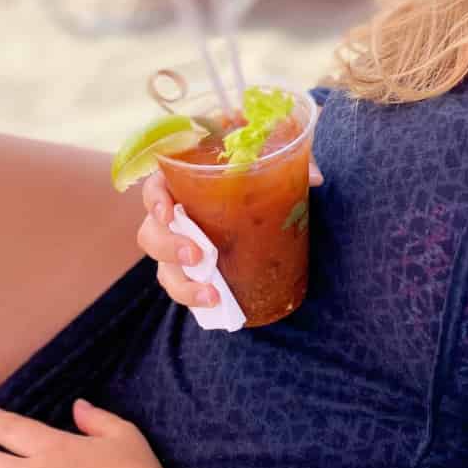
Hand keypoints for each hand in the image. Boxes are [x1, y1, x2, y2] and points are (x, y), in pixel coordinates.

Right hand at [137, 158, 322, 311]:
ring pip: (162, 268)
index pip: (155, 187)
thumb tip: (316, 178)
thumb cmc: (257, 179)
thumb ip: (289, 165)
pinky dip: (194, 297)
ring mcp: (181, 248)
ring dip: (182, 284)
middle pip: (151, 233)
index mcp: (184, 184)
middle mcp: (176, 217)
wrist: (265, 209)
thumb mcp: (272, 167)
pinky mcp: (194, 272)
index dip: (154, 200)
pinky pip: (182, 288)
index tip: (168, 212)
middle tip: (197, 255)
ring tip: (211, 293)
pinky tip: (215, 302)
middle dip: (168, 247)